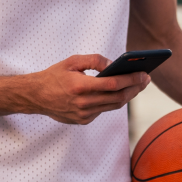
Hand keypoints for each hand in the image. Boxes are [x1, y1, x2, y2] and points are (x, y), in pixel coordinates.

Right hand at [31, 54, 150, 124]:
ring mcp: (83, 114)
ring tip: (137, 85)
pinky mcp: (83, 120)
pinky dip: (112, 101)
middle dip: (135, 88)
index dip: (132, 79)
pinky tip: (119, 93)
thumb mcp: (72, 61)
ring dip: (128, 96)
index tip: (144, 74)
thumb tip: (114, 64)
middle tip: (145, 79)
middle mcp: (83, 103)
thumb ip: (94, 60)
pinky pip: (103, 110)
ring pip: (113, 106)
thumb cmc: (54, 76)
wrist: (35, 96)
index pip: (113, 84)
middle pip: (118, 98)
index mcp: (80, 86)